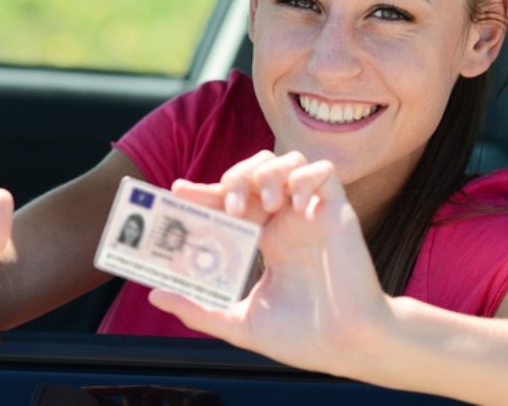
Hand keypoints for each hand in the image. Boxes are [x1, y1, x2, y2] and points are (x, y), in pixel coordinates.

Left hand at [149, 152, 390, 375]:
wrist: (350, 345)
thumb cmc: (303, 337)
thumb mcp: (240, 322)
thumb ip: (199, 310)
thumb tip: (156, 295)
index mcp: (264, 239)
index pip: (228, 200)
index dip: (204, 190)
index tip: (178, 191)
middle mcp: (286, 220)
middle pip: (253, 170)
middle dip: (235, 177)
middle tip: (230, 207)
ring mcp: (312, 212)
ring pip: (286, 161)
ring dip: (268, 173)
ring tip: (265, 203)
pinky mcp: (337, 210)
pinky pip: (324, 171)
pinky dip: (305, 174)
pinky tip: (294, 200)